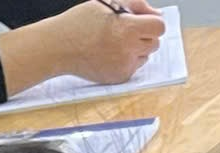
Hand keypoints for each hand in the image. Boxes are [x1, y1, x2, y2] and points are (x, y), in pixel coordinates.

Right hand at [0, 0, 164, 94]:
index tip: (142, 21)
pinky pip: (133, 67)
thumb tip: (157, 13)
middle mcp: (128, 50)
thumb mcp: (108, 3)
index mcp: (127, 29)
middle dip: (144, 35)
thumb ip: (136, 5)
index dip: (152, 22)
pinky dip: (126, 60)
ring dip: (136, 48)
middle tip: (125, 30)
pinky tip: (109, 54)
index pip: (159, 27)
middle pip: (155, 43)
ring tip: (115, 42)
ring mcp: (125, 66)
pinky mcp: (120, 78)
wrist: (60, 46)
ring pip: (145, 56)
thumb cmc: (81, 22)